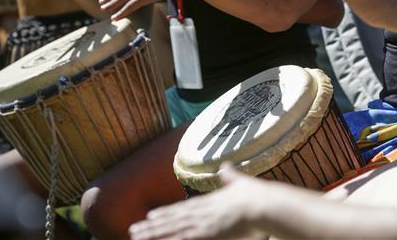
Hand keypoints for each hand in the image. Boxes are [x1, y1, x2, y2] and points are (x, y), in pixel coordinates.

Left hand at [129, 163, 264, 239]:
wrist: (263, 202)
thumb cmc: (256, 195)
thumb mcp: (240, 182)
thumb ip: (231, 176)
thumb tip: (226, 165)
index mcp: (209, 201)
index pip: (182, 208)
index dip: (166, 212)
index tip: (151, 215)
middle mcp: (202, 211)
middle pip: (172, 219)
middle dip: (152, 225)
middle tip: (133, 229)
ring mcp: (203, 221)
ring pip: (172, 229)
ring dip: (153, 233)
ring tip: (136, 236)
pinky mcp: (207, 232)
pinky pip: (183, 238)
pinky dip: (169, 239)